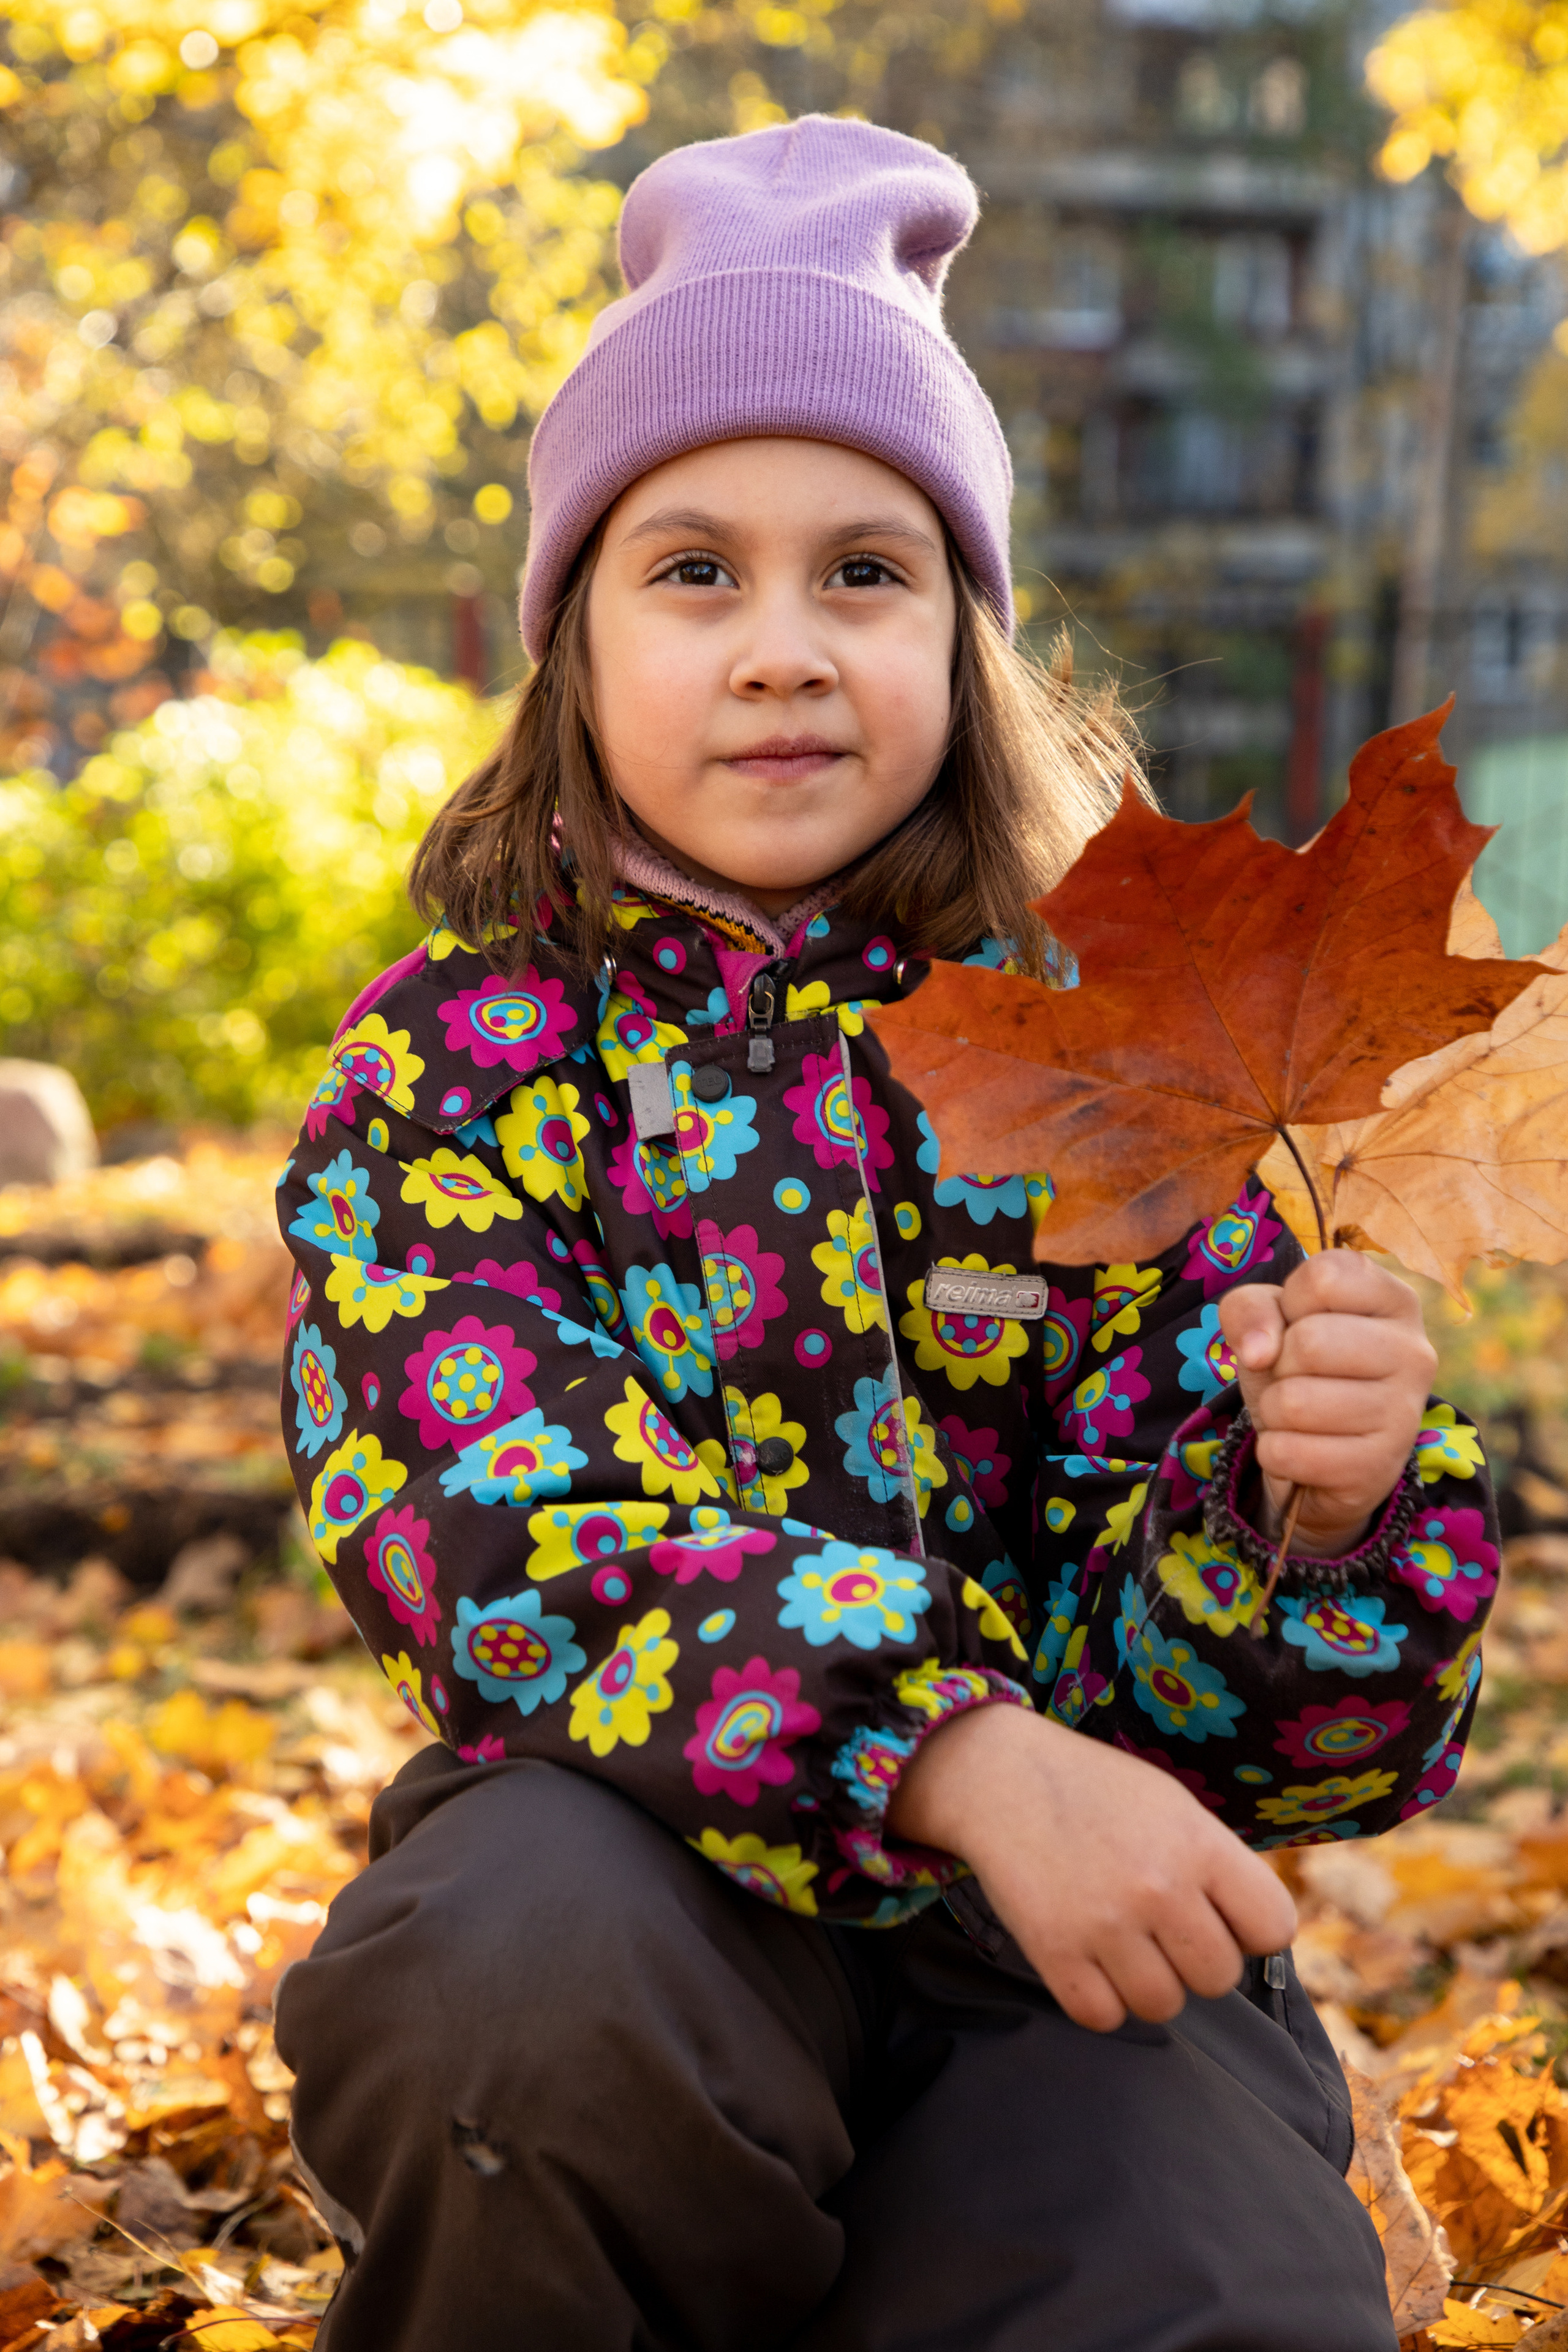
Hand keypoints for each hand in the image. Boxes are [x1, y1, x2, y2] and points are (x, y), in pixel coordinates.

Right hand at [885, 1704, 1295, 2031]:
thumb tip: (1255, 1935)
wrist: (1001, 1776)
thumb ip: (1219, 1865)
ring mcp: (1106, 1924)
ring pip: (1162, 2006)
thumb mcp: (1173, 1805)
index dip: (1249, 1928)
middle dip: (1193, 1958)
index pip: (1272, 1927)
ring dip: (1147, 1982)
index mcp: (1198, 1843)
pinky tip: (1087, 1958)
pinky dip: (1098, 1998)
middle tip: (1159, 1926)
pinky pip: (1103, 2017)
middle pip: (1218, 1978)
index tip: (1218, 1913)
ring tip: (1122, 1941)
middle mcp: (1159, 1887)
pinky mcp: (1054, 1951)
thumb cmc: (1097, 1792)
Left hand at [1218, 1249, 1434, 1557]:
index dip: (1291, 1302)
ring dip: (1274, 1411)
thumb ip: (1249, 1308)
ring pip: (1294, 1403)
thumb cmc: (1299, 1367)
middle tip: (1300, 1376)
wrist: (1321, 1451)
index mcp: (1395, 1300)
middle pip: (1309, 1342)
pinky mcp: (1380, 1468)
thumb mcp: (1267, 1320)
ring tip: (1301, 1414)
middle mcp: (1415, 1351)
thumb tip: (1259, 1352)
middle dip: (1280, 1363)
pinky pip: (1289, 1453)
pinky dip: (1276, 1452)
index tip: (1303, 1322)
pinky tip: (1305, 1449)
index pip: (1324, 1277)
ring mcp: (1405, 1413)